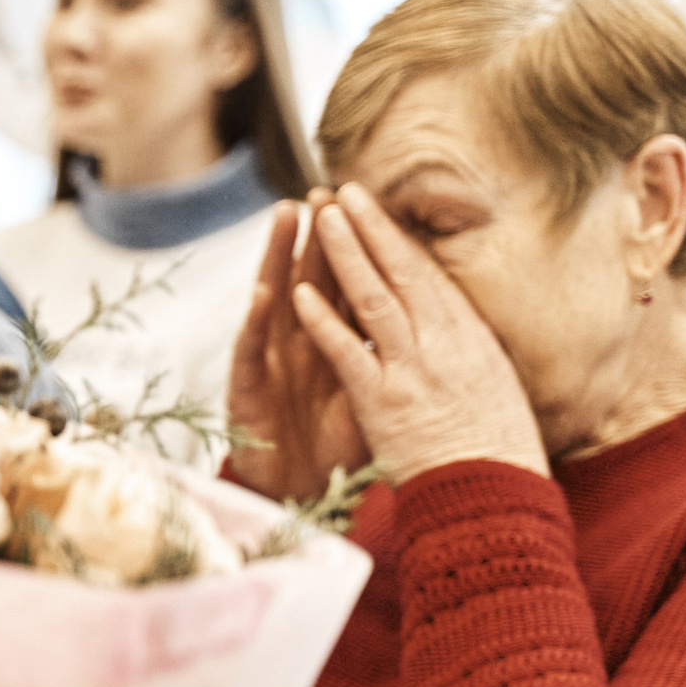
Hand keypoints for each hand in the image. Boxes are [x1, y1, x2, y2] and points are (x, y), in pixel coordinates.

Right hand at [227, 195, 368, 500]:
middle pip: (307, 282)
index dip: (354, 247)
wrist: (299, 496)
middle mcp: (298, 347)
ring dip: (277, 258)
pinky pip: (251, 355)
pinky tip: (262, 295)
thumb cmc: (337, 447)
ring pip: (273, 304)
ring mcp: (270, 367)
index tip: (366, 204)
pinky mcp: (247, 394)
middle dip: (313, 235)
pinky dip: (256, 324)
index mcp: (334, 344)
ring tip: (285, 218)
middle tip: (320, 190)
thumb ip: (393, 358)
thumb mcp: (376, 398)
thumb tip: (438, 326)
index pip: (346, 286)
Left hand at [288, 184, 547, 483]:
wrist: (494, 495)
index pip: (429, 276)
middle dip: (372, 228)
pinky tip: (296, 292)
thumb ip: (467, 350)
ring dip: (344, 254)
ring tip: (320, 217)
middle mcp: (445, 344)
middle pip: (403, 272)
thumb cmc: (494, 448)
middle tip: (345, 189)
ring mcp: (413, 369)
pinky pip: (347, 352)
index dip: (400, 239)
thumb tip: (456, 323)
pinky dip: (322, 320)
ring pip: (373, 298)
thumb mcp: (493, 385)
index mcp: (471, 338)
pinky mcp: (383, 400)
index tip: (378, 209)